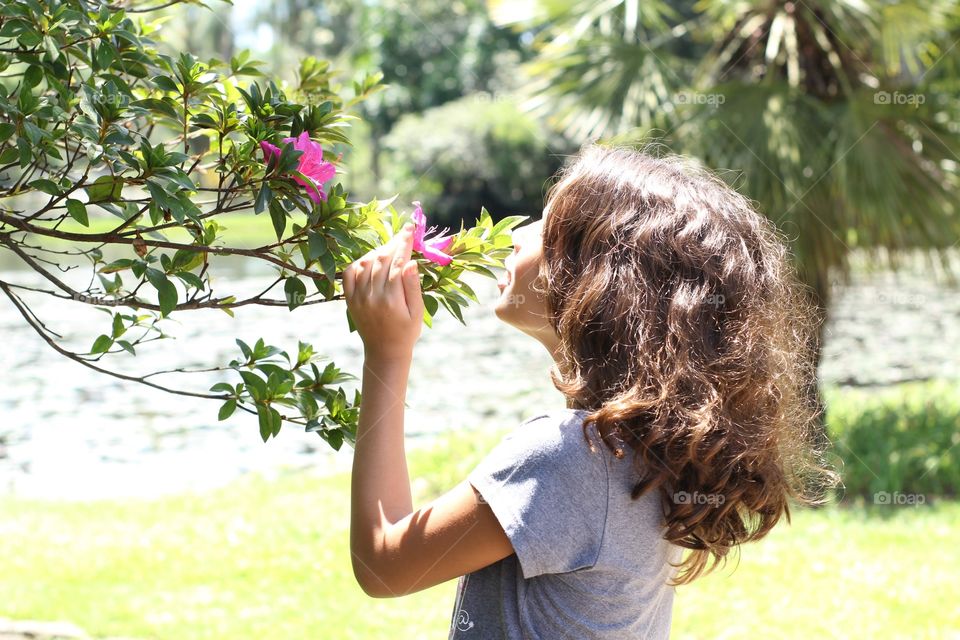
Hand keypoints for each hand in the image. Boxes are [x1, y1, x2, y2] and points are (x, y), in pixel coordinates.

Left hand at [342, 223, 424, 360]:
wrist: (384, 352)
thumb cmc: (406, 332)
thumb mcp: (417, 312)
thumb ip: (413, 287)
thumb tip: (410, 262)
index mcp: (392, 300)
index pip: (398, 263)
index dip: (404, 243)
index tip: (410, 229)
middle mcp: (372, 297)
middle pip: (381, 260)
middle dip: (393, 243)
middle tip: (403, 234)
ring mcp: (358, 298)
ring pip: (365, 263)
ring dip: (378, 251)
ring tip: (390, 247)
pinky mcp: (350, 299)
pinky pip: (349, 273)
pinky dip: (359, 261)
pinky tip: (370, 259)